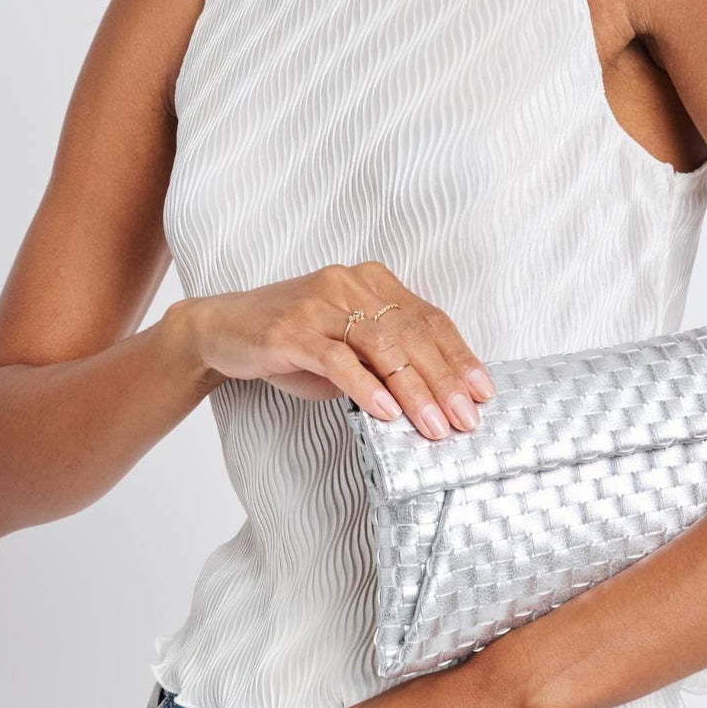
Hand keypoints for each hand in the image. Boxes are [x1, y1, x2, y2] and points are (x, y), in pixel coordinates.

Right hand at [185, 261, 496, 437]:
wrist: (223, 329)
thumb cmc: (294, 342)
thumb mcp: (347, 347)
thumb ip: (386, 361)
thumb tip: (437, 400)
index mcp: (372, 282)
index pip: (429, 318)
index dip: (459, 356)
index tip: (483, 392)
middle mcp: (350, 283)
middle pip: (411, 334)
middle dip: (443, 381)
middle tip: (465, 420)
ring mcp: (319, 303)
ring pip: (380, 346)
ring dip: (412, 390)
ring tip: (433, 425)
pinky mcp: (291, 330)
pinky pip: (337, 359)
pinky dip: (365, 386)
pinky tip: (384, 412)